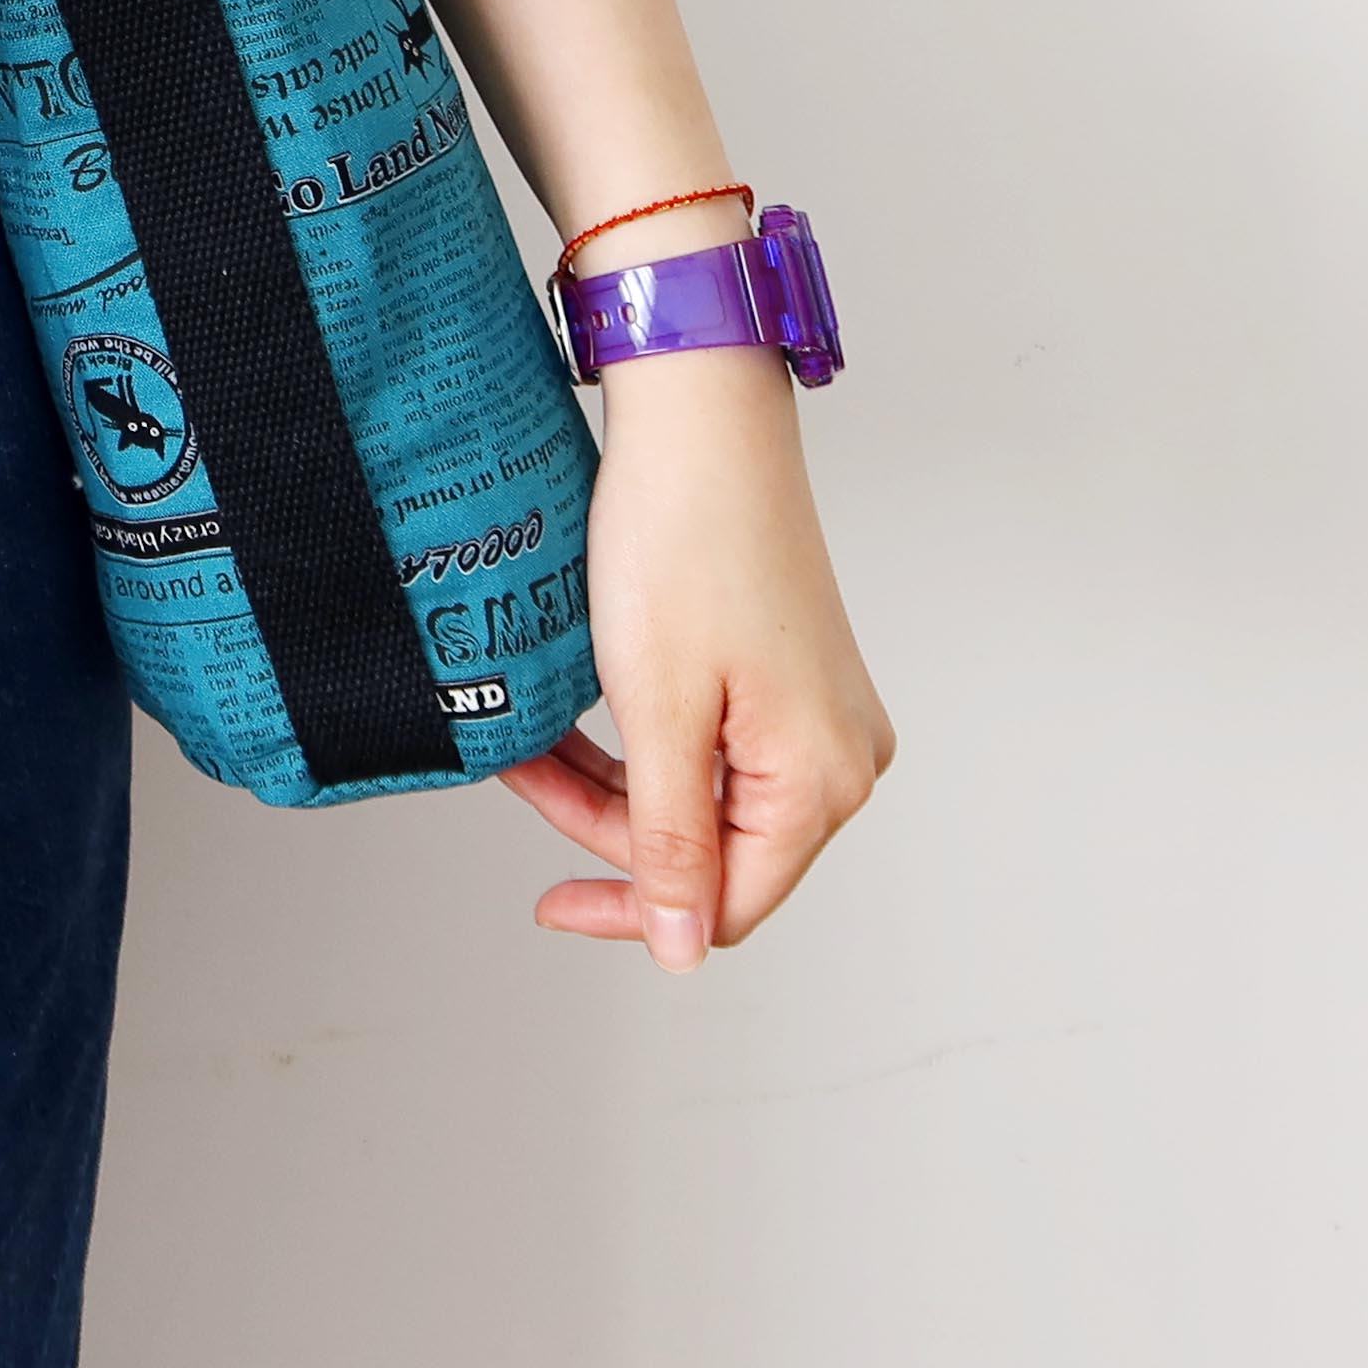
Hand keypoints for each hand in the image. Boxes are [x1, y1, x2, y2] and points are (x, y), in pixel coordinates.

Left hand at [502, 341, 890, 968]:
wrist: (701, 420)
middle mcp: (842, 755)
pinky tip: (576, 717)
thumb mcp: (660, 712)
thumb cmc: (684, 544)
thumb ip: (670, 841)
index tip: (549, 900)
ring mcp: (819, 713)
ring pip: (703, 796)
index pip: (727, 906)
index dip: (631, 912)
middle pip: (715, 852)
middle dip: (607, 828)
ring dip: (612, 784)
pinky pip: (712, 745)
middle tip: (526, 774)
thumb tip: (683, 947)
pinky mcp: (790, 676)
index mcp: (823, 780)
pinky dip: (640, 744)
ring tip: (534, 742)